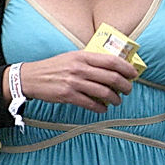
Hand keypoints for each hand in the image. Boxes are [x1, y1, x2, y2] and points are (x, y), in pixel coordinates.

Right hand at [19, 51, 137, 112]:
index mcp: (82, 56)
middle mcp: (79, 68)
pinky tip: (102, 109)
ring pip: (105, 93)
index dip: (127, 68)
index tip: (133, 74)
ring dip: (115, 99)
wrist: (31, 78)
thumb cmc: (53, 67)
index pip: (112, 60)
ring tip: (116, 101)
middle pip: (112, 78)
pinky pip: (91, 104)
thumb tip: (112, 68)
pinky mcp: (68, 95)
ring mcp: (74, 82)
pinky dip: (100, 108)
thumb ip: (90, 60)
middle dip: (125, 86)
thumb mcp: (71, 57)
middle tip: (128, 90)